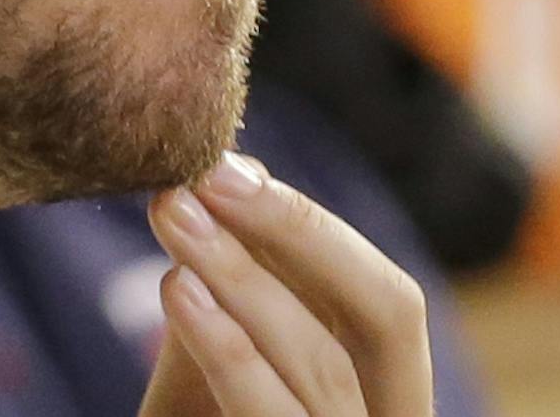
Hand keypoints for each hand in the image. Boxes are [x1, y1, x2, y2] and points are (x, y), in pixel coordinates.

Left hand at [137, 154, 433, 415]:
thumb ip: (240, 287)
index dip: (312, 227)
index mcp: (386, 401)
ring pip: (326, 374)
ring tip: (172, 222)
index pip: (386, 303)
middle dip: (295, 237)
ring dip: (244, 282)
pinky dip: (232, 355)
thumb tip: (237, 172)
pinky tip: (179, 296)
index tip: (222, 166)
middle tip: (198, 179)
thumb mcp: (222, 361)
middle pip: (383, 321)